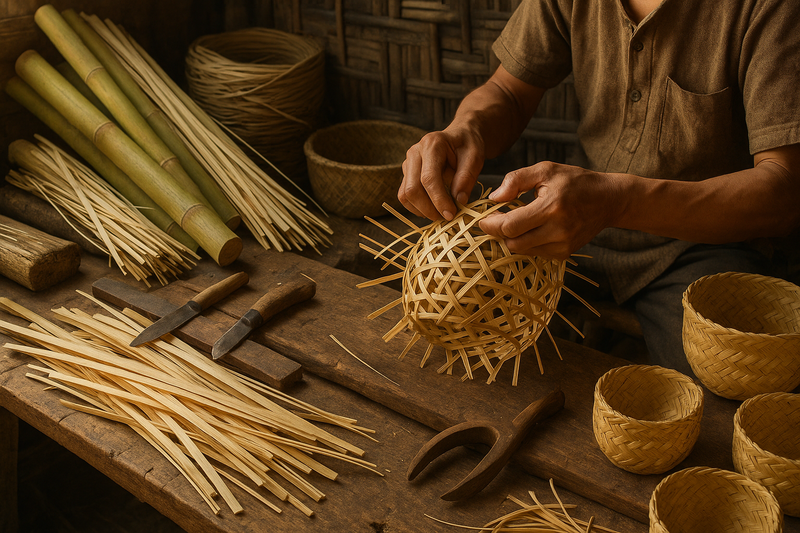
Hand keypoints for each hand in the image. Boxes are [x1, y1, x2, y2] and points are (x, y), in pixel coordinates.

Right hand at [398, 126, 484, 220]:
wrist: (459, 137)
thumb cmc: (468, 146)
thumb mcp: (475, 157)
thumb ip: (467, 177)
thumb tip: (459, 201)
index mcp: (432, 144)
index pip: (428, 179)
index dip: (439, 200)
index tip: (451, 214)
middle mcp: (414, 152)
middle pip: (412, 189)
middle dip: (429, 209)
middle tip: (447, 218)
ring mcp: (407, 163)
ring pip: (405, 195)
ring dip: (421, 210)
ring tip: (441, 214)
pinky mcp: (406, 174)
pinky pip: (404, 196)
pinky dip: (416, 208)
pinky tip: (432, 209)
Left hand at [479, 162, 624, 259]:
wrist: (608, 200)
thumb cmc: (575, 181)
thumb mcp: (546, 170)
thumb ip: (516, 180)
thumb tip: (494, 198)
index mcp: (552, 207)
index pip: (511, 225)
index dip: (491, 224)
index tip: (483, 218)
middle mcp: (558, 230)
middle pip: (513, 243)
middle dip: (499, 233)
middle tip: (496, 219)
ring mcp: (563, 245)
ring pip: (522, 250)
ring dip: (513, 238)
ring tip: (515, 221)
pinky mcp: (565, 253)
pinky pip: (535, 253)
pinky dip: (527, 242)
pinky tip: (532, 228)